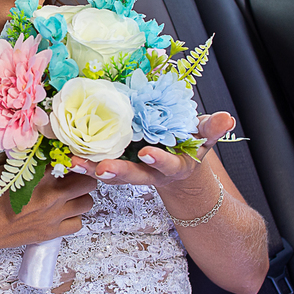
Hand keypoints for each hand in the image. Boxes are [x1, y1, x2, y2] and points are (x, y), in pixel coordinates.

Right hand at [0, 154, 96, 255]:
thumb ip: (20, 155)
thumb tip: (32, 145)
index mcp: (38, 175)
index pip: (70, 158)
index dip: (69, 154)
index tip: (64, 153)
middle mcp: (51, 195)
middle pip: (87, 180)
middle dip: (82, 174)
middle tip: (70, 173)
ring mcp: (52, 216)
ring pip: (88, 202)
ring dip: (80, 195)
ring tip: (66, 192)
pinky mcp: (49, 233)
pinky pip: (78, 224)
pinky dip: (73, 217)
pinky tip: (60, 212)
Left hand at [68, 111, 235, 187]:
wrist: (178, 172)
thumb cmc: (190, 148)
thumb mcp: (204, 138)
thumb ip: (213, 129)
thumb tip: (227, 118)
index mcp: (172, 165)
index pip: (166, 164)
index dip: (158, 160)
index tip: (147, 153)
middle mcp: (150, 172)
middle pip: (133, 176)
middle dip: (117, 172)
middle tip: (101, 168)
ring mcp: (132, 171)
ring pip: (110, 174)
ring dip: (90, 169)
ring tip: (73, 161)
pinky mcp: (116, 166)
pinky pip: (97, 166)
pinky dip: (83, 162)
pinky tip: (65, 155)